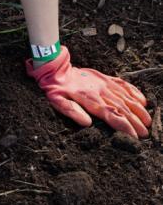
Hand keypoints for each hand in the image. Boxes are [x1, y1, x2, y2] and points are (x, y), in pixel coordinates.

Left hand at [26, 46, 151, 137]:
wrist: (57, 68)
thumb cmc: (56, 88)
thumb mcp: (57, 100)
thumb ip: (71, 111)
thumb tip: (87, 123)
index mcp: (89, 99)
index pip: (111, 114)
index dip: (124, 126)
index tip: (134, 136)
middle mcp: (101, 91)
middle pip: (122, 108)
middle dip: (135, 122)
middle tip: (145, 134)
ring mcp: (105, 83)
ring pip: (126, 97)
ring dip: (138, 110)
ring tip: (148, 121)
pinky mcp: (106, 78)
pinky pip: (124, 84)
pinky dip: (135, 92)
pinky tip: (143, 101)